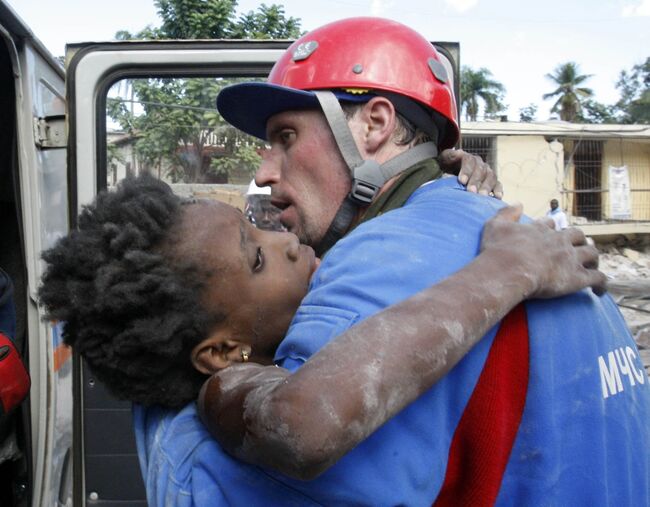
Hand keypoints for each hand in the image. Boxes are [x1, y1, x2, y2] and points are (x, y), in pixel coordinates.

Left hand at [438, 148, 503, 198]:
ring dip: (487, 186)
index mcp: (468, 158)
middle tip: (471, 191)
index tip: (462, 181)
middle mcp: (480, 164)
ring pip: (490, 177)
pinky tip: (497, 197)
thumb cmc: (448, 167)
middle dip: (476, 181)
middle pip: (481, 170)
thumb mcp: (445, 159)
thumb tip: (457, 153)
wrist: (453, 172)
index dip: (467, 170)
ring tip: (482, 196)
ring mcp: (488, 172)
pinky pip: (498, 184)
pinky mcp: (493, 182)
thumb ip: (450, 156)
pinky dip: (498, 190)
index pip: (469, 161)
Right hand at [480, 204, 606, 297]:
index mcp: (541, 231)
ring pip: (592, 254)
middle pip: (577, 236)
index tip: (552, 233)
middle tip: (576, 248)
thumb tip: (518, 204)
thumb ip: (506, 213)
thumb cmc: (498, 250)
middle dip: (579, 240)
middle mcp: (559, 241)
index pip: (552, 225)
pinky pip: (597, 278)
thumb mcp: (495, 226)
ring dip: (593, 259)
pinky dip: (601, 284)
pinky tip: (598, 291)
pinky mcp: (577, 277)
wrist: (507, 270)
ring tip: (591, 266)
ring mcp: (570, 259)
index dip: (553, 229)